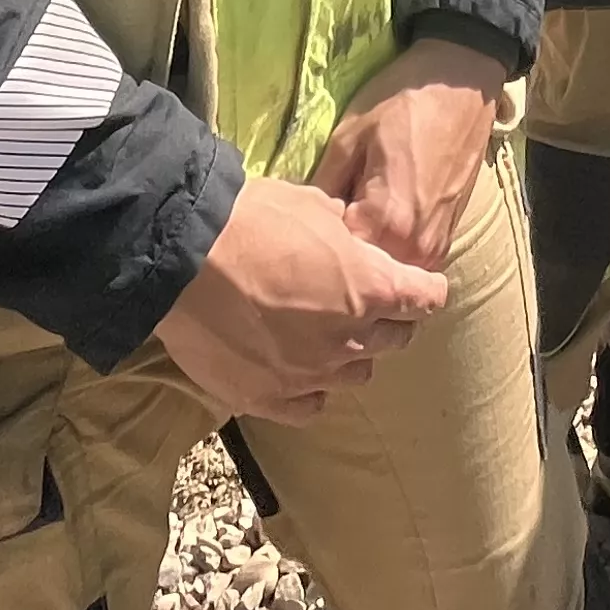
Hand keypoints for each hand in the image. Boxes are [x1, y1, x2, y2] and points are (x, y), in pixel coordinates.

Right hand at [153, 171, 448, 423]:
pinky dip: (312, 389)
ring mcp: (310, 374)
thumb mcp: (310, 203)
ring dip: (351, 355)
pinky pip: (310, 406)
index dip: (425, 289)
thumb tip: (344, 236)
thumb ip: (341, 230)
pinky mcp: (269, 398)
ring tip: (328, 338)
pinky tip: (301, 374)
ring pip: (356, 375)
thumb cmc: (251, 219)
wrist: (185, 257)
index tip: (422, 287)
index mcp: (370, 287)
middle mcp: (350, 338)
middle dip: (388, 320)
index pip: (424, 298)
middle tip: (369, 306)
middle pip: (393, 340)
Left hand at [313, 41, 504, 273]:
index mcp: (387, 221)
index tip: (305, 220)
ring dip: (366, 254)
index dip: (316, 239)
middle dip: (340, 254)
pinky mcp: (447, 238)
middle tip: (321, 221)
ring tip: (349, 216)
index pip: (337, 257)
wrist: (462, 85)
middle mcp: (415, 246)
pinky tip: (375, 218)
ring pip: (388, 270)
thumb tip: (303, 220)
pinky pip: (408, 259)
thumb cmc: (403, 102)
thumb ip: (324, 186)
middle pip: (364, 271)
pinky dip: (389, 248)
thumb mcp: (349, 135)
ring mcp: (436, 246)